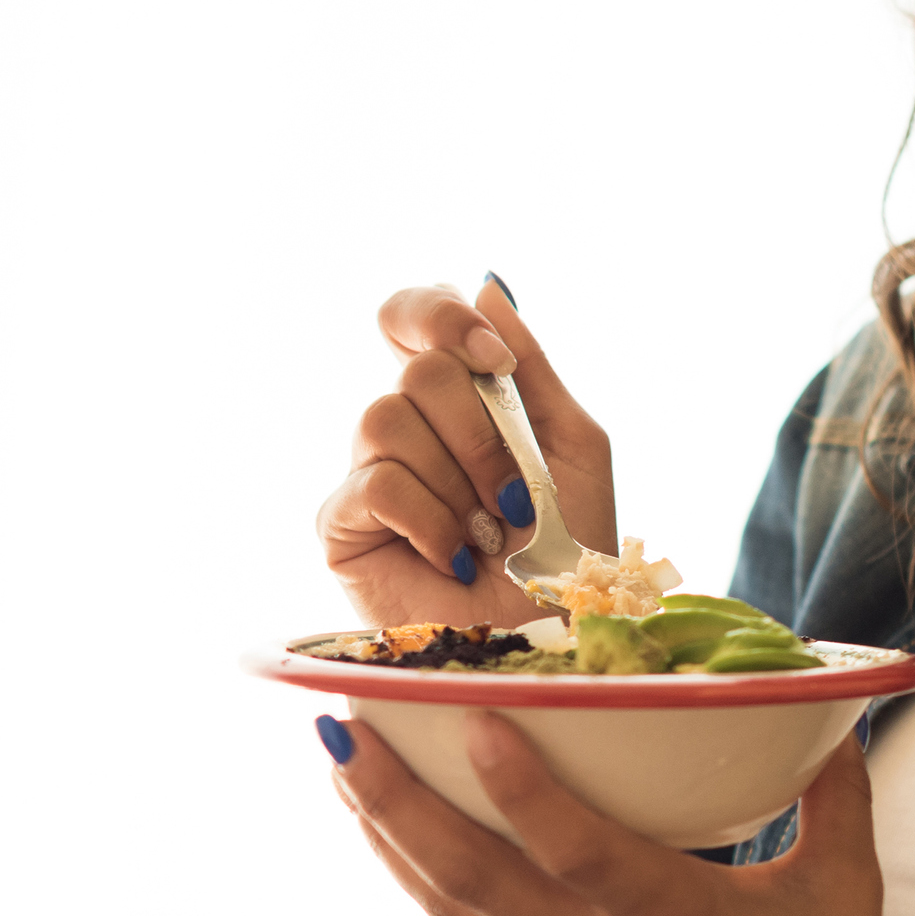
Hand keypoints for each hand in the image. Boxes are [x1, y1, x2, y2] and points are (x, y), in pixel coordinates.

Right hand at [315, 280, 617, 629]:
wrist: (544, 631)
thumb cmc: (567, 548)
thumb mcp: (573, 444)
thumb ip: (533, 366)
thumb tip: (488, 284)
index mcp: (458, 397)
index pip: (413, 313)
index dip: (441, 317)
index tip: (496, 364)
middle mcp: (406, 425)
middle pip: (414, 369)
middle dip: (478, 432)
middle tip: (510, 491)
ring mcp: (368, 470)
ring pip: (385, 417)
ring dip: (457, 481)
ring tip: (487, 531)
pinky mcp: (341, 524)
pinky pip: (375, 482)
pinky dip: (431, 519)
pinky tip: (455, 556)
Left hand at [325, 706, 914, 915]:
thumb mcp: (845, 893)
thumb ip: (835, 792)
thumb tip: (834, 706)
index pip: (579, 851)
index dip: (519, 789)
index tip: (466, 720)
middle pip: (472, 876)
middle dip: (396, 800)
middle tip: (338, 729)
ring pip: (455, 907)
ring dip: (390, 835)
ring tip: (340, 768)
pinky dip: (430, 879)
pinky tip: (399, 835)